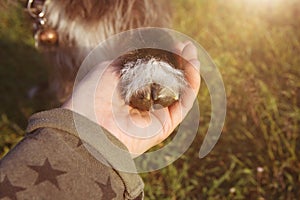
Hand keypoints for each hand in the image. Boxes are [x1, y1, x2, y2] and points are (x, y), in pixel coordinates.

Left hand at [63, 41, 199, 156]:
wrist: (90, 124)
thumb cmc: (92, 95)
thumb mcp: (109, 68)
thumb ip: (130, 60)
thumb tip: (149, 52)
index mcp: (130, 89)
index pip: (154, 71)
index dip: (164, 56)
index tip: (172, 42)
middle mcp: (144, 101)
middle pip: (169, 80)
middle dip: (179, 62)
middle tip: (187, 46)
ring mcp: (156, 113)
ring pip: (179, 91)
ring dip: (189, 71)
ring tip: (193, 54)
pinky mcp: (165, 124)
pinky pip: (184, 103)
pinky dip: (191, 85)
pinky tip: (193, 67)